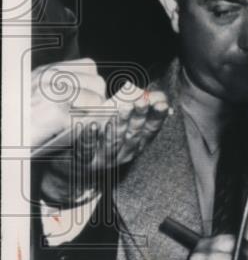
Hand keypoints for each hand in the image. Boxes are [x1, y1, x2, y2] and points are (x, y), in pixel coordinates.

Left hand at [33, 59, 171, 204]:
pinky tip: (92, 124)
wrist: (73, 161)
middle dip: (139, 116)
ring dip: (120, 124)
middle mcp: (123, 154)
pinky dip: (90, 136)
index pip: (151, 130)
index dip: (157, 117)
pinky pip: (87, 148)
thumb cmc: (103, 134)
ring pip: (114, 141)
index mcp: (137, 144)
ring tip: (124, 107)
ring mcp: (104, 159)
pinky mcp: (84, 160)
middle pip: (134, 135)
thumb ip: (142, 108)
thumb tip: (160, 98)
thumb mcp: (125, 119)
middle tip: (142, 100)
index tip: (161, 104)